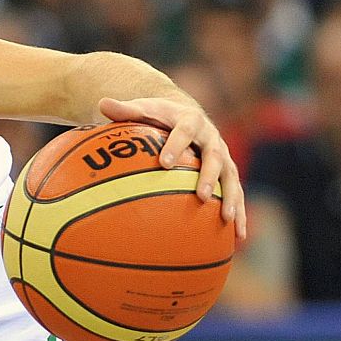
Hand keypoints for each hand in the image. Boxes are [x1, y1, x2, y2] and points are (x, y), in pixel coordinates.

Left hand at [98, 96, 246, 241]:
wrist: (183, 114)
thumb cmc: (156, 115)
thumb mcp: (141, 109)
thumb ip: (124, 110)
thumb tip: (101, 103)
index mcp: (190, 120)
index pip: (184, 131)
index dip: (176, 145)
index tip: (164, 163)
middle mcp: (211, 137)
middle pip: (215, 156)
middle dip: (208, 176)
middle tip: (200, 196)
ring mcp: (222, 156)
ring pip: (231, 177)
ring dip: (232, 198)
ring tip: (227, 220)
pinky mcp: (227, 172)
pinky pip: (235, 194)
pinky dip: (239, 213)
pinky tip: (238, 237)